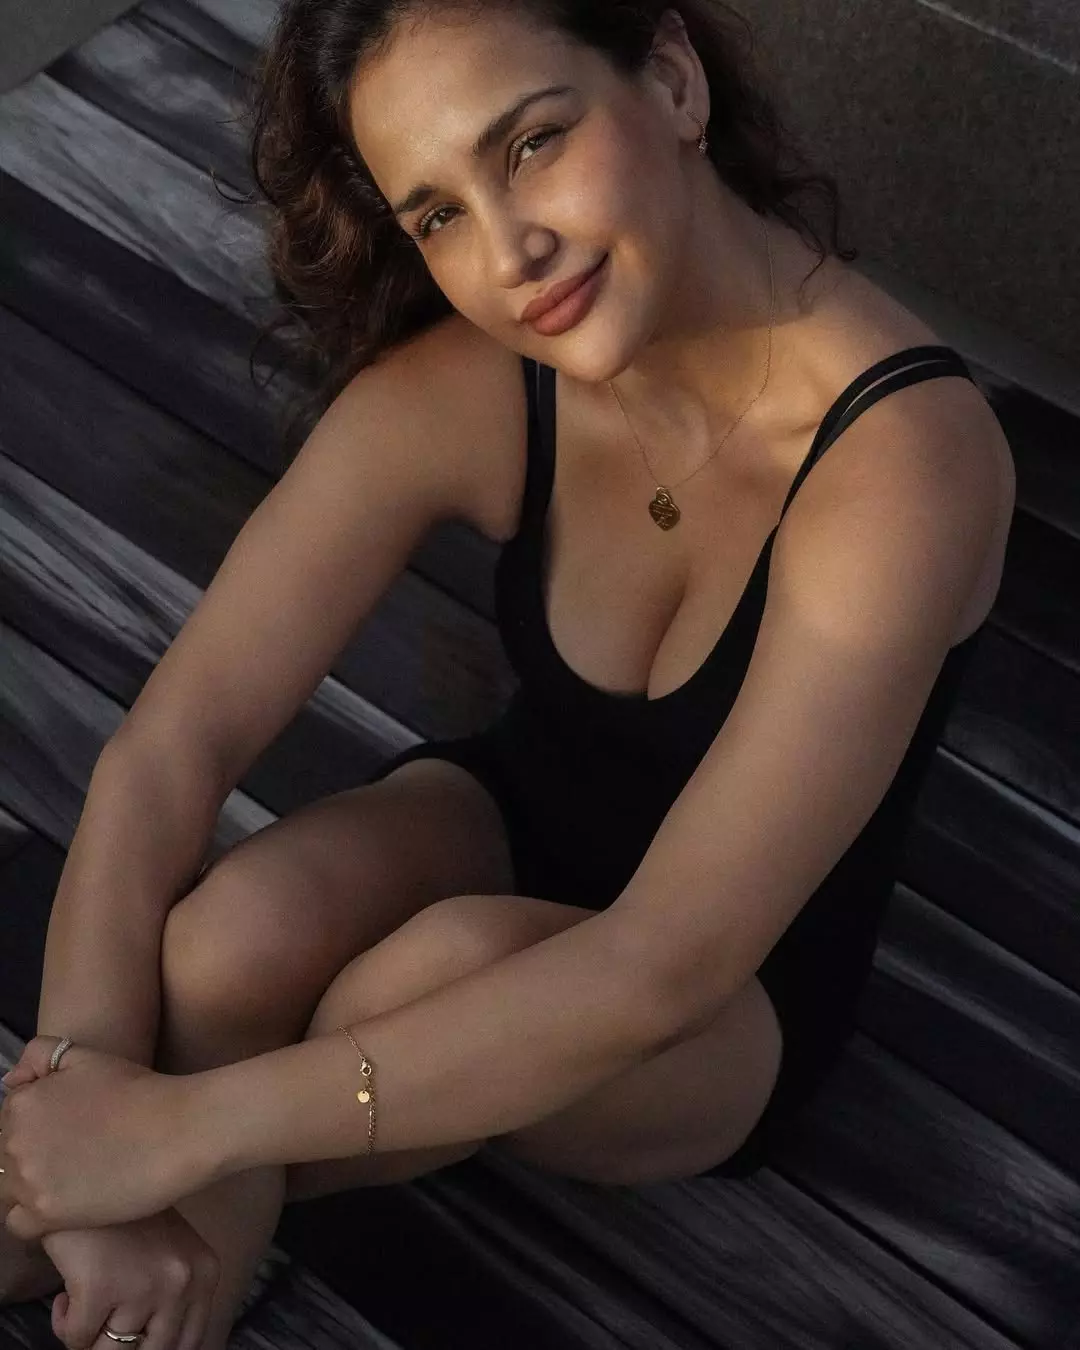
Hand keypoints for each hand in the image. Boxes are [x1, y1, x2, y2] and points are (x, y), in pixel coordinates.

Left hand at [0, 1037, 209, 1238]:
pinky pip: (17, 1223)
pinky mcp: (47, 1215)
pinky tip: (62, 1202)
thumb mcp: (87, 1056)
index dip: (37, 1122)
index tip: (67, 1127)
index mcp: (22, 1104)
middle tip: (75, 1150)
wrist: (178, 1130)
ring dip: (31, 1182)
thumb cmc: (138, 1089)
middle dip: (33, 1151)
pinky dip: (33, 1214)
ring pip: (8, 1187)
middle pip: (7, 1153)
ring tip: (70, 1176)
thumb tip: (11, 1081)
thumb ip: (41, 1055)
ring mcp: (29, 1182)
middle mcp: (15, 1143)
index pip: (9, 1118)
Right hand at [43, 1212, 218, 1349]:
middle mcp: (181, 1282)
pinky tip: (66, 1295)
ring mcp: (143, 1287)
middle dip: (121, 1346)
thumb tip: (155, 1344)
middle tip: (103, 1325)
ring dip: (90, 1336)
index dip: (156, 1347)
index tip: (132, 1338)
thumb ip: (176, 1292)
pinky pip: (77, 1337)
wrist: (88, 1174)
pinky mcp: (100, 1289)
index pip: (189, 1341)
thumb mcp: (171, 1248)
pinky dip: (65, 1323)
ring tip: (85, 1306)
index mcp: (205, 1273)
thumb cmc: (126, 1214)